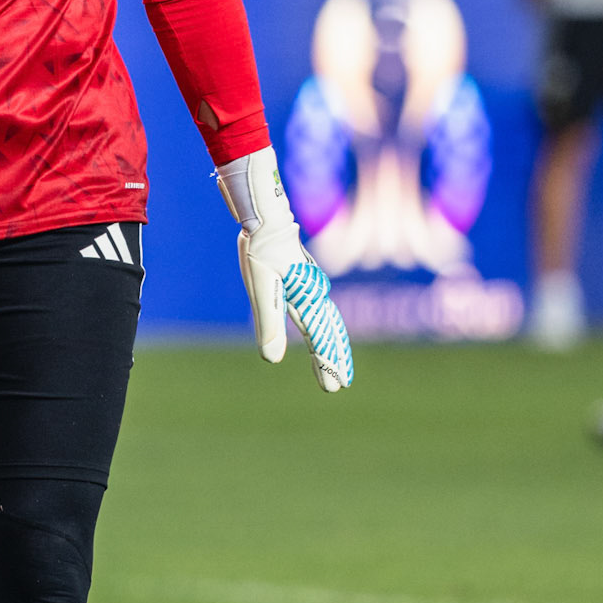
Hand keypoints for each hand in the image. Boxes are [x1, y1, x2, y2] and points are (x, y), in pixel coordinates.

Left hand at [216, 146, 353, 393]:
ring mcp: (311, 287)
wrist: (266, 216)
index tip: (334, 386)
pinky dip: (327, 325)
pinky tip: (323, 328)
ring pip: (329, 321)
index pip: (321, 339)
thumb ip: (269, 322)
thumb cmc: (261, 249)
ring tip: (336, 363)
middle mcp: (315, 295)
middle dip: (335, 358)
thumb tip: (272, 359)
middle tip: (341, 384)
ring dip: (333, 343)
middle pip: (330, 332)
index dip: (327, 363)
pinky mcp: (303, 281)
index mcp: (307, 300)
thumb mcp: (261, 287)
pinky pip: (321, 309)